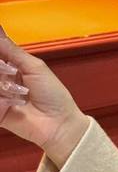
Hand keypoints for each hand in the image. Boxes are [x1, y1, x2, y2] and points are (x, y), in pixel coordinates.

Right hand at [0, 25, 89, 167]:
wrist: (59, 123)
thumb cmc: (54, 95)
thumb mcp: (35, 67)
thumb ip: (13, 51)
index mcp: (14, 66)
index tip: (0, 48)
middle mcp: (4, 79)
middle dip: (1, 68)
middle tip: (11, 73)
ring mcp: (0, 95)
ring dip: (2, 84)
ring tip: (19, 91)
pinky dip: (0, 96)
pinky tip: (9, 98)